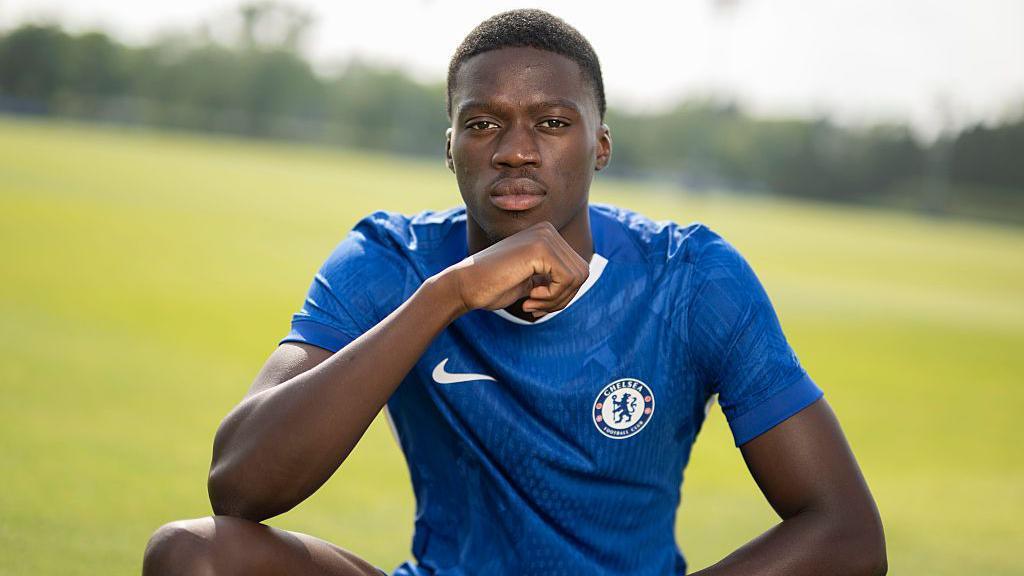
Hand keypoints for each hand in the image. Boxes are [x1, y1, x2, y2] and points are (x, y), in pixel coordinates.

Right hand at [441, 221, 589, 317]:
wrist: (465, 286)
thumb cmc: (493, 286)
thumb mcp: (532, 278)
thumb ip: (554, 275)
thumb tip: (584, 276)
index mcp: (547, 235)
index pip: (578, 268)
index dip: (563, 293)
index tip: (538, 303)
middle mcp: (548, 230)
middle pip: (582, 272)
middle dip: (563, 297)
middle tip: (536, 307)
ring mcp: (545, 236)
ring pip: (578, 277)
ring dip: (557, 299)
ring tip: (533, 304)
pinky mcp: (540, 248)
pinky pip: (567, 280)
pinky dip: (552, 297)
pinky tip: (529, 298)